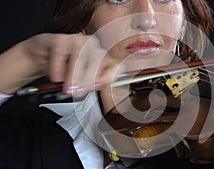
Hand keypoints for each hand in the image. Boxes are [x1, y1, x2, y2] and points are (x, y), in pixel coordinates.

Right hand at [1, 33, 122, 95]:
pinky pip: (60, 51)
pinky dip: (58, 67)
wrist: (39, 60)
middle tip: (77, 93)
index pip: (115, 65)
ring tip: (67, 88)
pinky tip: (56, 78)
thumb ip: (91, 84)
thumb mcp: (80, 81)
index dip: (109, 77)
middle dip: (88, 80)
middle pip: (98, 60)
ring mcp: (76, 39)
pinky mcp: (59, 38)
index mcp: (101, 57)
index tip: (98, 87)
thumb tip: (97, 86)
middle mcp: (92, 46)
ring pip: (80, 55)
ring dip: (74, 75)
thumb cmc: (63, 71)